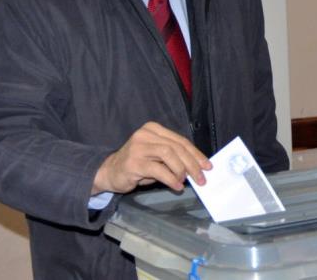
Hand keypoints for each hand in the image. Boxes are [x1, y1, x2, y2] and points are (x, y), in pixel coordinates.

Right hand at [92, 122, 211, 194]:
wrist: (109, 172)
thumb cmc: (137, 164)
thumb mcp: (156, 157)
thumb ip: (173, 157)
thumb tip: (197, 167)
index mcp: (154, 129)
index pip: (180, 140)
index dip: (196, 153)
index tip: (207, 166)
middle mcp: (146, 134)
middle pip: (176, 147)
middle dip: (192, 163)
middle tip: (201, 178)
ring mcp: (138, 147)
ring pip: (169, 154)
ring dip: (182, 170)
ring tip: (186, 181)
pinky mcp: (133, 162)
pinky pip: (158, 170)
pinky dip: (171, 178)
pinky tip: (176, 186)